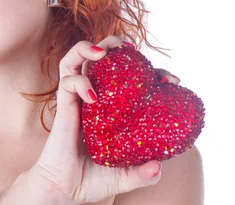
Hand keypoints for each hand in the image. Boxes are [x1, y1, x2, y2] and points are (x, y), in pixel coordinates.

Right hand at [29, 35, 173, 203]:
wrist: (64, 191)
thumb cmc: (91, 180)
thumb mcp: (126, 177)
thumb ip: (143, 174)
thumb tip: (159, 166)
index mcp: (109, 108)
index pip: (128, 77)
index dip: (150, 72)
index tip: (171, 80)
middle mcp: (92, 98)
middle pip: (98, 57)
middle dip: (113, 44)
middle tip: (130, 48)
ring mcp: (76, 99)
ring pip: (75, 59)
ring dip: (87, 48)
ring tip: (103, 51)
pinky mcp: (63, 106)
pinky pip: (67, 82)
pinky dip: (80, 81)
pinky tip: (93, 95)